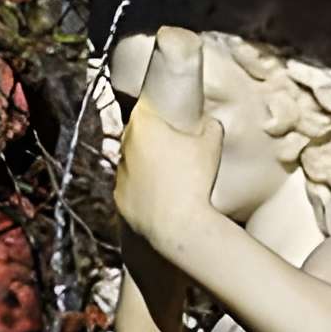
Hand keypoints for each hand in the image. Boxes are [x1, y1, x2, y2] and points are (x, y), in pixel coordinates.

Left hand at [114, 27, 225, 249]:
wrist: (179, 225)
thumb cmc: (194, 181)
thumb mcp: (211, 146)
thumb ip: (210, 127)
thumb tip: (210, 123)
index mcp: (144, 124)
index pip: (145, 106)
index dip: (157, 111)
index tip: (168, 117)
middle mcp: (125, 144)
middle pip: (137, 134)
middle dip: (153, 139)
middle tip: (175, 149)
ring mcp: (119, 172)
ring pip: (132, 161)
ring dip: (147, 164)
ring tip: (170, 177)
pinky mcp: (118, 196)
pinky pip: (131, 186)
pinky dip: (143, 189)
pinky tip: (162, 197)